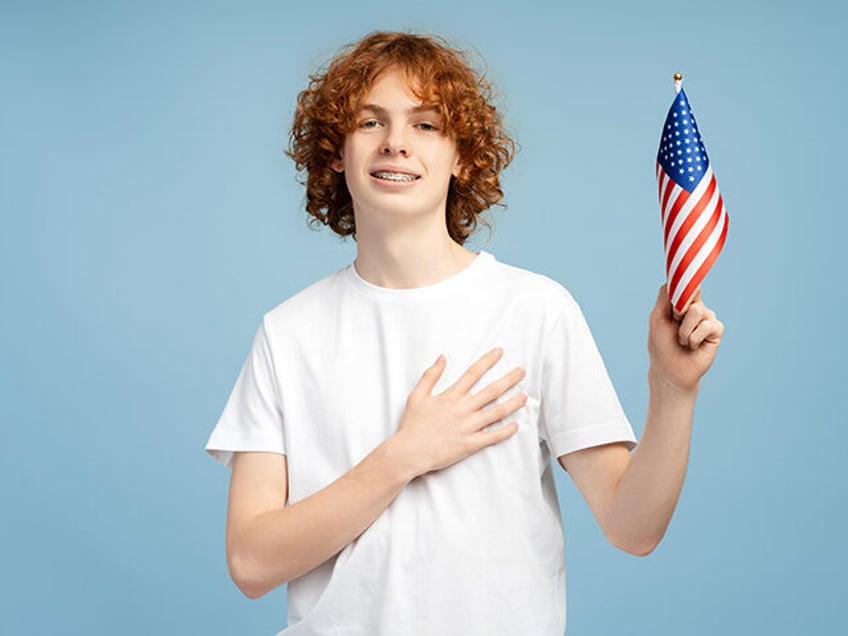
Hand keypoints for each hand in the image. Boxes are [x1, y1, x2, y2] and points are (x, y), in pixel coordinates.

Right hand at [393, 348, 526, 476]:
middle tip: (522, 371)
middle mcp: (463, 409)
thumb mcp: (417, 395)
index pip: (474, 373)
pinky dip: (506, 431)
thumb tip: (442, 358)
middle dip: (509, 379)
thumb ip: (431, 375)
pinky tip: (515, 425)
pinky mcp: (470, 444)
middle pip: (492, 390)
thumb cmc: (412, 425)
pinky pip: (493, 436)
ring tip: (525, 396)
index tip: (499, 352)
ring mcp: (468, 427)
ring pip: (498, 412)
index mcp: (451, 396)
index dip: (488, 361)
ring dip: (513, 403)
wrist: (409, 452)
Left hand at [648, 285, 723, 392]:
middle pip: (692, 292)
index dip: (683, 280)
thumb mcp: (657, 318)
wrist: (670, 370)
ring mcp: (706, 318)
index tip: (682, 271)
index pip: (685, 283)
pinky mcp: (716, 331)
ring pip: (696, 310)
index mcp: (680, 302)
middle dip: (678, 308)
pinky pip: (707, 326)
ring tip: (682, 340)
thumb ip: (665, 297)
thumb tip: (674, 277)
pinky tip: (692, 346)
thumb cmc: (661, 345)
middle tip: (674, 323)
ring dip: (684, 329)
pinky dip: (694, 338)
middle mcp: (695, 307)